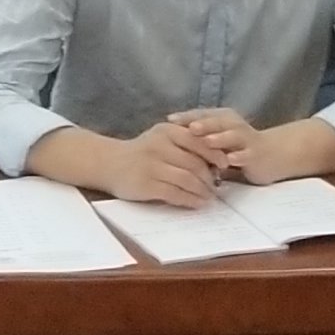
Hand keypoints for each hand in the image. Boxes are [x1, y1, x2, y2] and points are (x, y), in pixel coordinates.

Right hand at [90, 123, 230, 207]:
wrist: (109, 163)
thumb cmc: (140, 152)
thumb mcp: (161, 138)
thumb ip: (184, 143)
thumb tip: (215, 157)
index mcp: (167, 131)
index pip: (198, 141)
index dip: (215, 154)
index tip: (225, 165)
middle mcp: (160, 146)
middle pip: (195, 163)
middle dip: (210, 177)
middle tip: (218, 186)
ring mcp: (152, 166)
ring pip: (187, 179)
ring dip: (202, 190)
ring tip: (210, 197)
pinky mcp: (146, 185)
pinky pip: (175, 193)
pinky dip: (190, 200)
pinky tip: (197, 203)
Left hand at [172, 107, 334, 183]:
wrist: (274, 154)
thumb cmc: (239, 149)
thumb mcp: (217, 143)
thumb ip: (199, 142)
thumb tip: (170, 144)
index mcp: (222, 120)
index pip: (201, 115)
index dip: (186, 117)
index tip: (168, 120)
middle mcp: (233, 125)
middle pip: (215, 122)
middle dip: (201, 123)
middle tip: (187, 126)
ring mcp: (246, 138)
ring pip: (231, 135)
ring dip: (219, 137)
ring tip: (206, 140)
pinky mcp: (256, 153)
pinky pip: (247, 153)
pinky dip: (238, 156)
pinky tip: (230, 160)